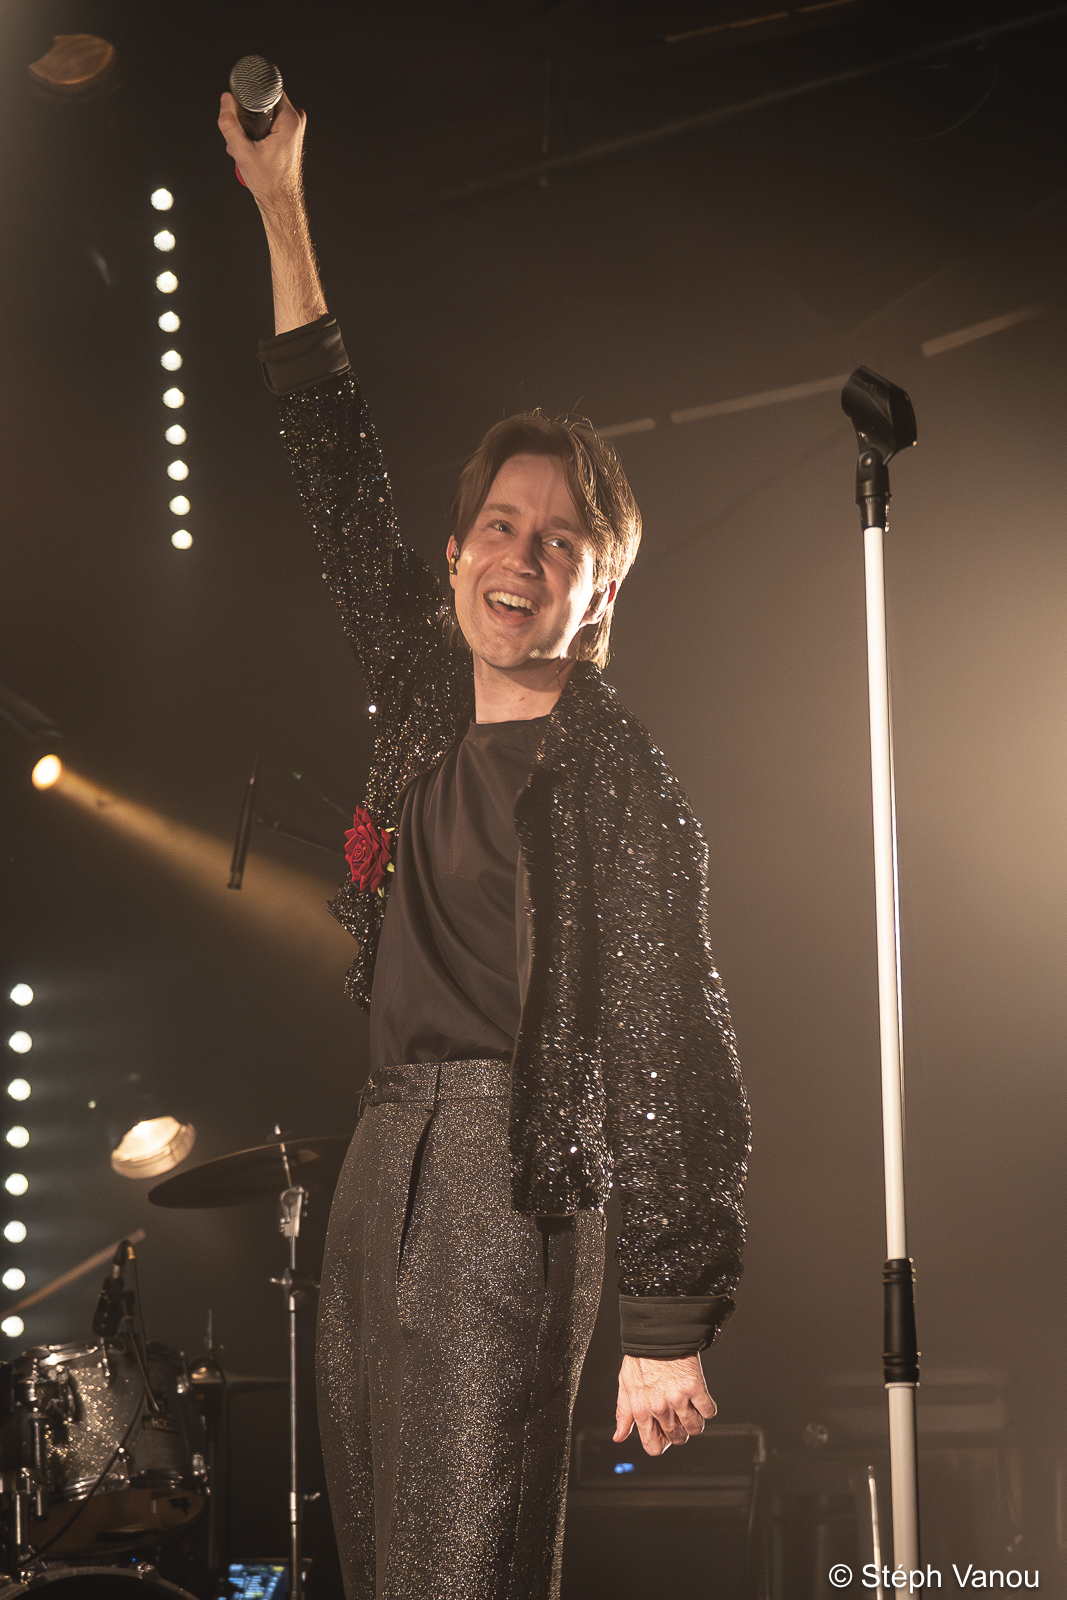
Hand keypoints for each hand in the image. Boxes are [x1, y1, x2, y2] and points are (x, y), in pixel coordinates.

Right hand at [217, 90, 305, 207]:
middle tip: (246, 136)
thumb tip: (226, 100)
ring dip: (252, 126)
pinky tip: (253, 147)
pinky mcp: (289, 134)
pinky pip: (270, 123)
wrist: (280, 200)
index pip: (267, 90)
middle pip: (264, 102)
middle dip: (249, 116)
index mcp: (290, 119)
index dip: (249, 96)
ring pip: (265, 113)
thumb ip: (230, 124)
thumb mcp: (242, 152)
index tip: (242, 112)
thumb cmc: (269, 182)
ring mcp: (294, 127)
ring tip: (249, 145)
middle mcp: (296, 120)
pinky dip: (258, 132)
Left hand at [614, 1353, 716, 1456]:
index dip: (661, 1444)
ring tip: (690, 1408)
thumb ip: (623, 1414)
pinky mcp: (695, 1387)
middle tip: (678, 1417)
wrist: (657, 1333)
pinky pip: (709, 1412)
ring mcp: (679, 1398)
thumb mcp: (625, 1385)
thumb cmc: (640, 1357)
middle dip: (679, 1432)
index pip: (653, 1446)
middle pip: (677, 1439)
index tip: (664, 1436)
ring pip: (695, 1428)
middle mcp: (660, 1407)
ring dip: (695, 1422)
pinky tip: (699, 1399)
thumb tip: (619, 1436)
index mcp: (641, 1410)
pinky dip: (707, 1409)